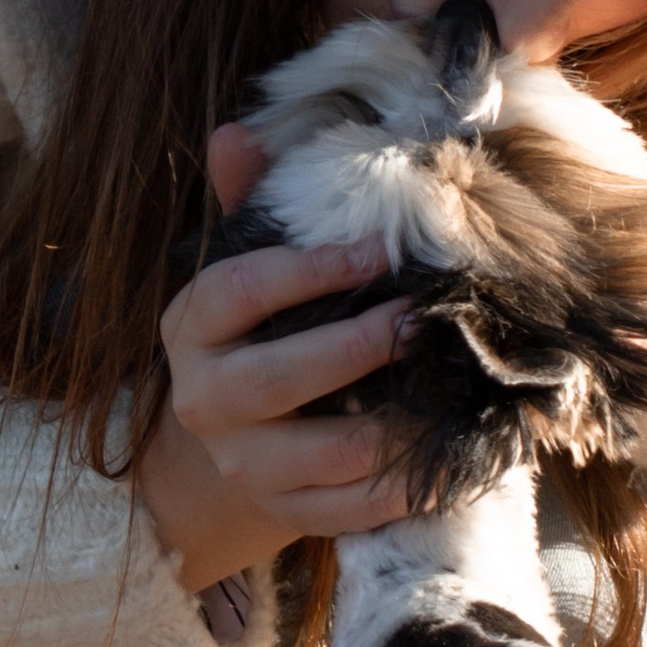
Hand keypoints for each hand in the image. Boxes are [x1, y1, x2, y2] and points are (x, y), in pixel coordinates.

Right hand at [135, 122, 414, 599]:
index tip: (373, 252)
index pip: (235, 292)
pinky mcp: (286, 513)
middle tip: (420, 320)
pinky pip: (352, 510)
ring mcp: (244, 465)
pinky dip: (407, 487)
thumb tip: (236, 133)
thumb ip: (247, 205)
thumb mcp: (240, 271)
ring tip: (451, 390)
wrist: (225, 451)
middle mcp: (204, 401)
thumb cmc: (255, 336)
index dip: (304, 271)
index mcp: (191, 328)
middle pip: (276, 378)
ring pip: (323, 454)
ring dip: (396, 425)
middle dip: (356, 348)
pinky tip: (455, 456)